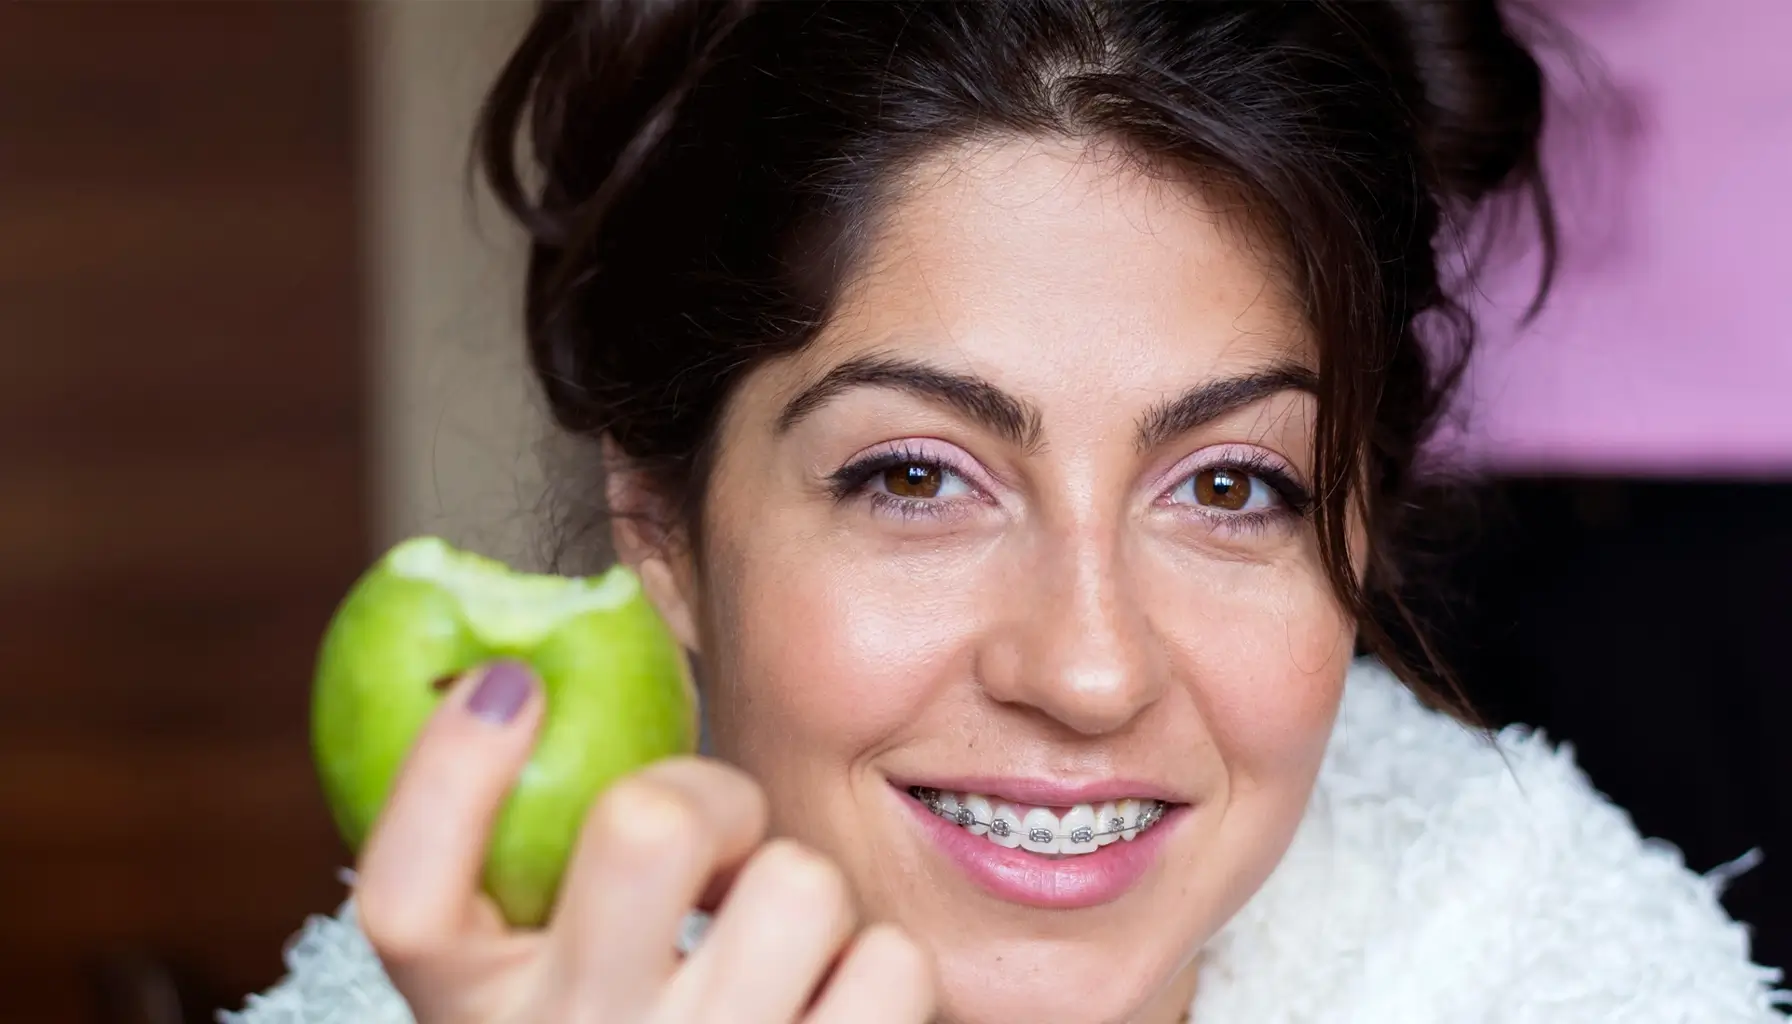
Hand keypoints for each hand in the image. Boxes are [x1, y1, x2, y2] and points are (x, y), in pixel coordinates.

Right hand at [351, 661, 936, 1022]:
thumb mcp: (534, 981)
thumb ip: (526, 872)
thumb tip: (530, 676)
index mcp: (471, 1019)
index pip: (406, 895)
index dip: (449, 763)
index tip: (513, 685)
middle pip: (649, 827)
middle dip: (706, 795)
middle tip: (710, 840)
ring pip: (800, 882)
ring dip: (796, 891)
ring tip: (768, 941)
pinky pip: (892, 961)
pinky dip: (872, 964)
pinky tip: (823, 1002)